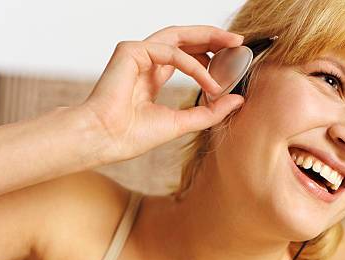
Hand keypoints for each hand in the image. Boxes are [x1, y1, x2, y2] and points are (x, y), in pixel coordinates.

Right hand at [81, 25, 244, 162]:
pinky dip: (194, 66)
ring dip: (208, 37)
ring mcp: (137, 53)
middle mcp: (145, 61)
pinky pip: (171, 52)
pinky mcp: (131, 51)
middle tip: (238, 41)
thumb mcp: (182, 123)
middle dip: (213, 37)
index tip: (232, 60)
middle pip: (184, 39)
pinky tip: (210, 81)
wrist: (106, 139)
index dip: (209, 55)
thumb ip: (209, 111)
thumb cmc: (133, 135)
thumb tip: (238, 100)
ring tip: (233, 45)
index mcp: (152, 76)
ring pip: (178, 35)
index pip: (185, 56)